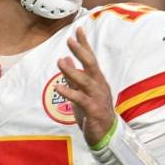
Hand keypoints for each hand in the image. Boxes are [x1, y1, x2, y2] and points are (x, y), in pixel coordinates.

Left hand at [55, 27, 115, 146]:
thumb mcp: (81, 91)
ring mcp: (97, 97)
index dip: (85, 44)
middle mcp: (99, 85)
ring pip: (85, 81)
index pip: (91, 58)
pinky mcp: (93, 110)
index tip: (78, 29)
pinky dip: (69, 92)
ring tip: (59, 62)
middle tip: (70, 40)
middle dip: (82, 51)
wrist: (106, 135)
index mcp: (97, 80)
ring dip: (72, 71)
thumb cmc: (93, 112)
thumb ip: (73, 76)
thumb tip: (65, 59)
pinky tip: (58, 86)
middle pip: (91, 65)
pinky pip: (81, 99)